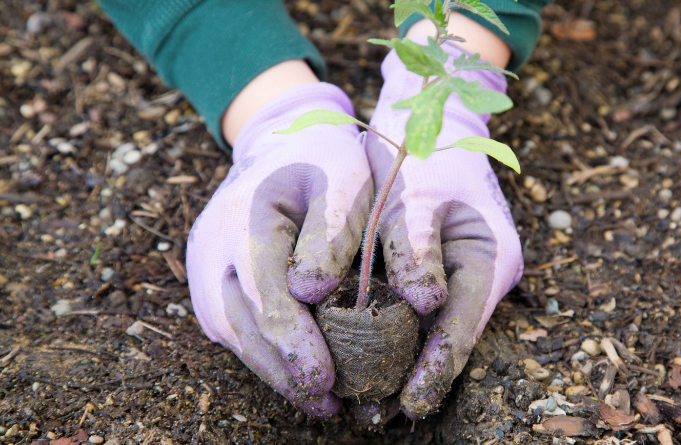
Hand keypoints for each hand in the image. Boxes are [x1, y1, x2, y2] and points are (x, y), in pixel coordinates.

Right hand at [186, 83, 371, 416]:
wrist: (283, 140)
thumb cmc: (324, 160)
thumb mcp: (344, 179)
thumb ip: (332, 231)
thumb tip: (310, 292)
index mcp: (246, 217)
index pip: (265, 293)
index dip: (294, 342)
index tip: (325, 379)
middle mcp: (212, 246)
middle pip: (242, 323)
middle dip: (285, 370)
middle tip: (328, 404)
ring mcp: (204, 266)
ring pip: (233, 333)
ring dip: (273, 371)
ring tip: (319, 401)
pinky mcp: (210, 281)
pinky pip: (232, 326)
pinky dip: (263, 354)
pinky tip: (297, 375)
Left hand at [365, 42, 522, 417]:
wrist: (430, 117)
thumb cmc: (424, 152)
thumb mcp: (416, 196)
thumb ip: (417, 249)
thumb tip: (425, 305)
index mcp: (491, 258)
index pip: (463, 326)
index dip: (437, 368)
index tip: (410, 404)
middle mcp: (484, 273)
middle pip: (452, 337)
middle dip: (419, 375)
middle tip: (380, 414)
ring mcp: (464, 273)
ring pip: (436, 329)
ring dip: (406, 360)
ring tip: (372, 400)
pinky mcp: (441, 270)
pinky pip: (420, 311)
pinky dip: (397, 333)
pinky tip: (367, 355)